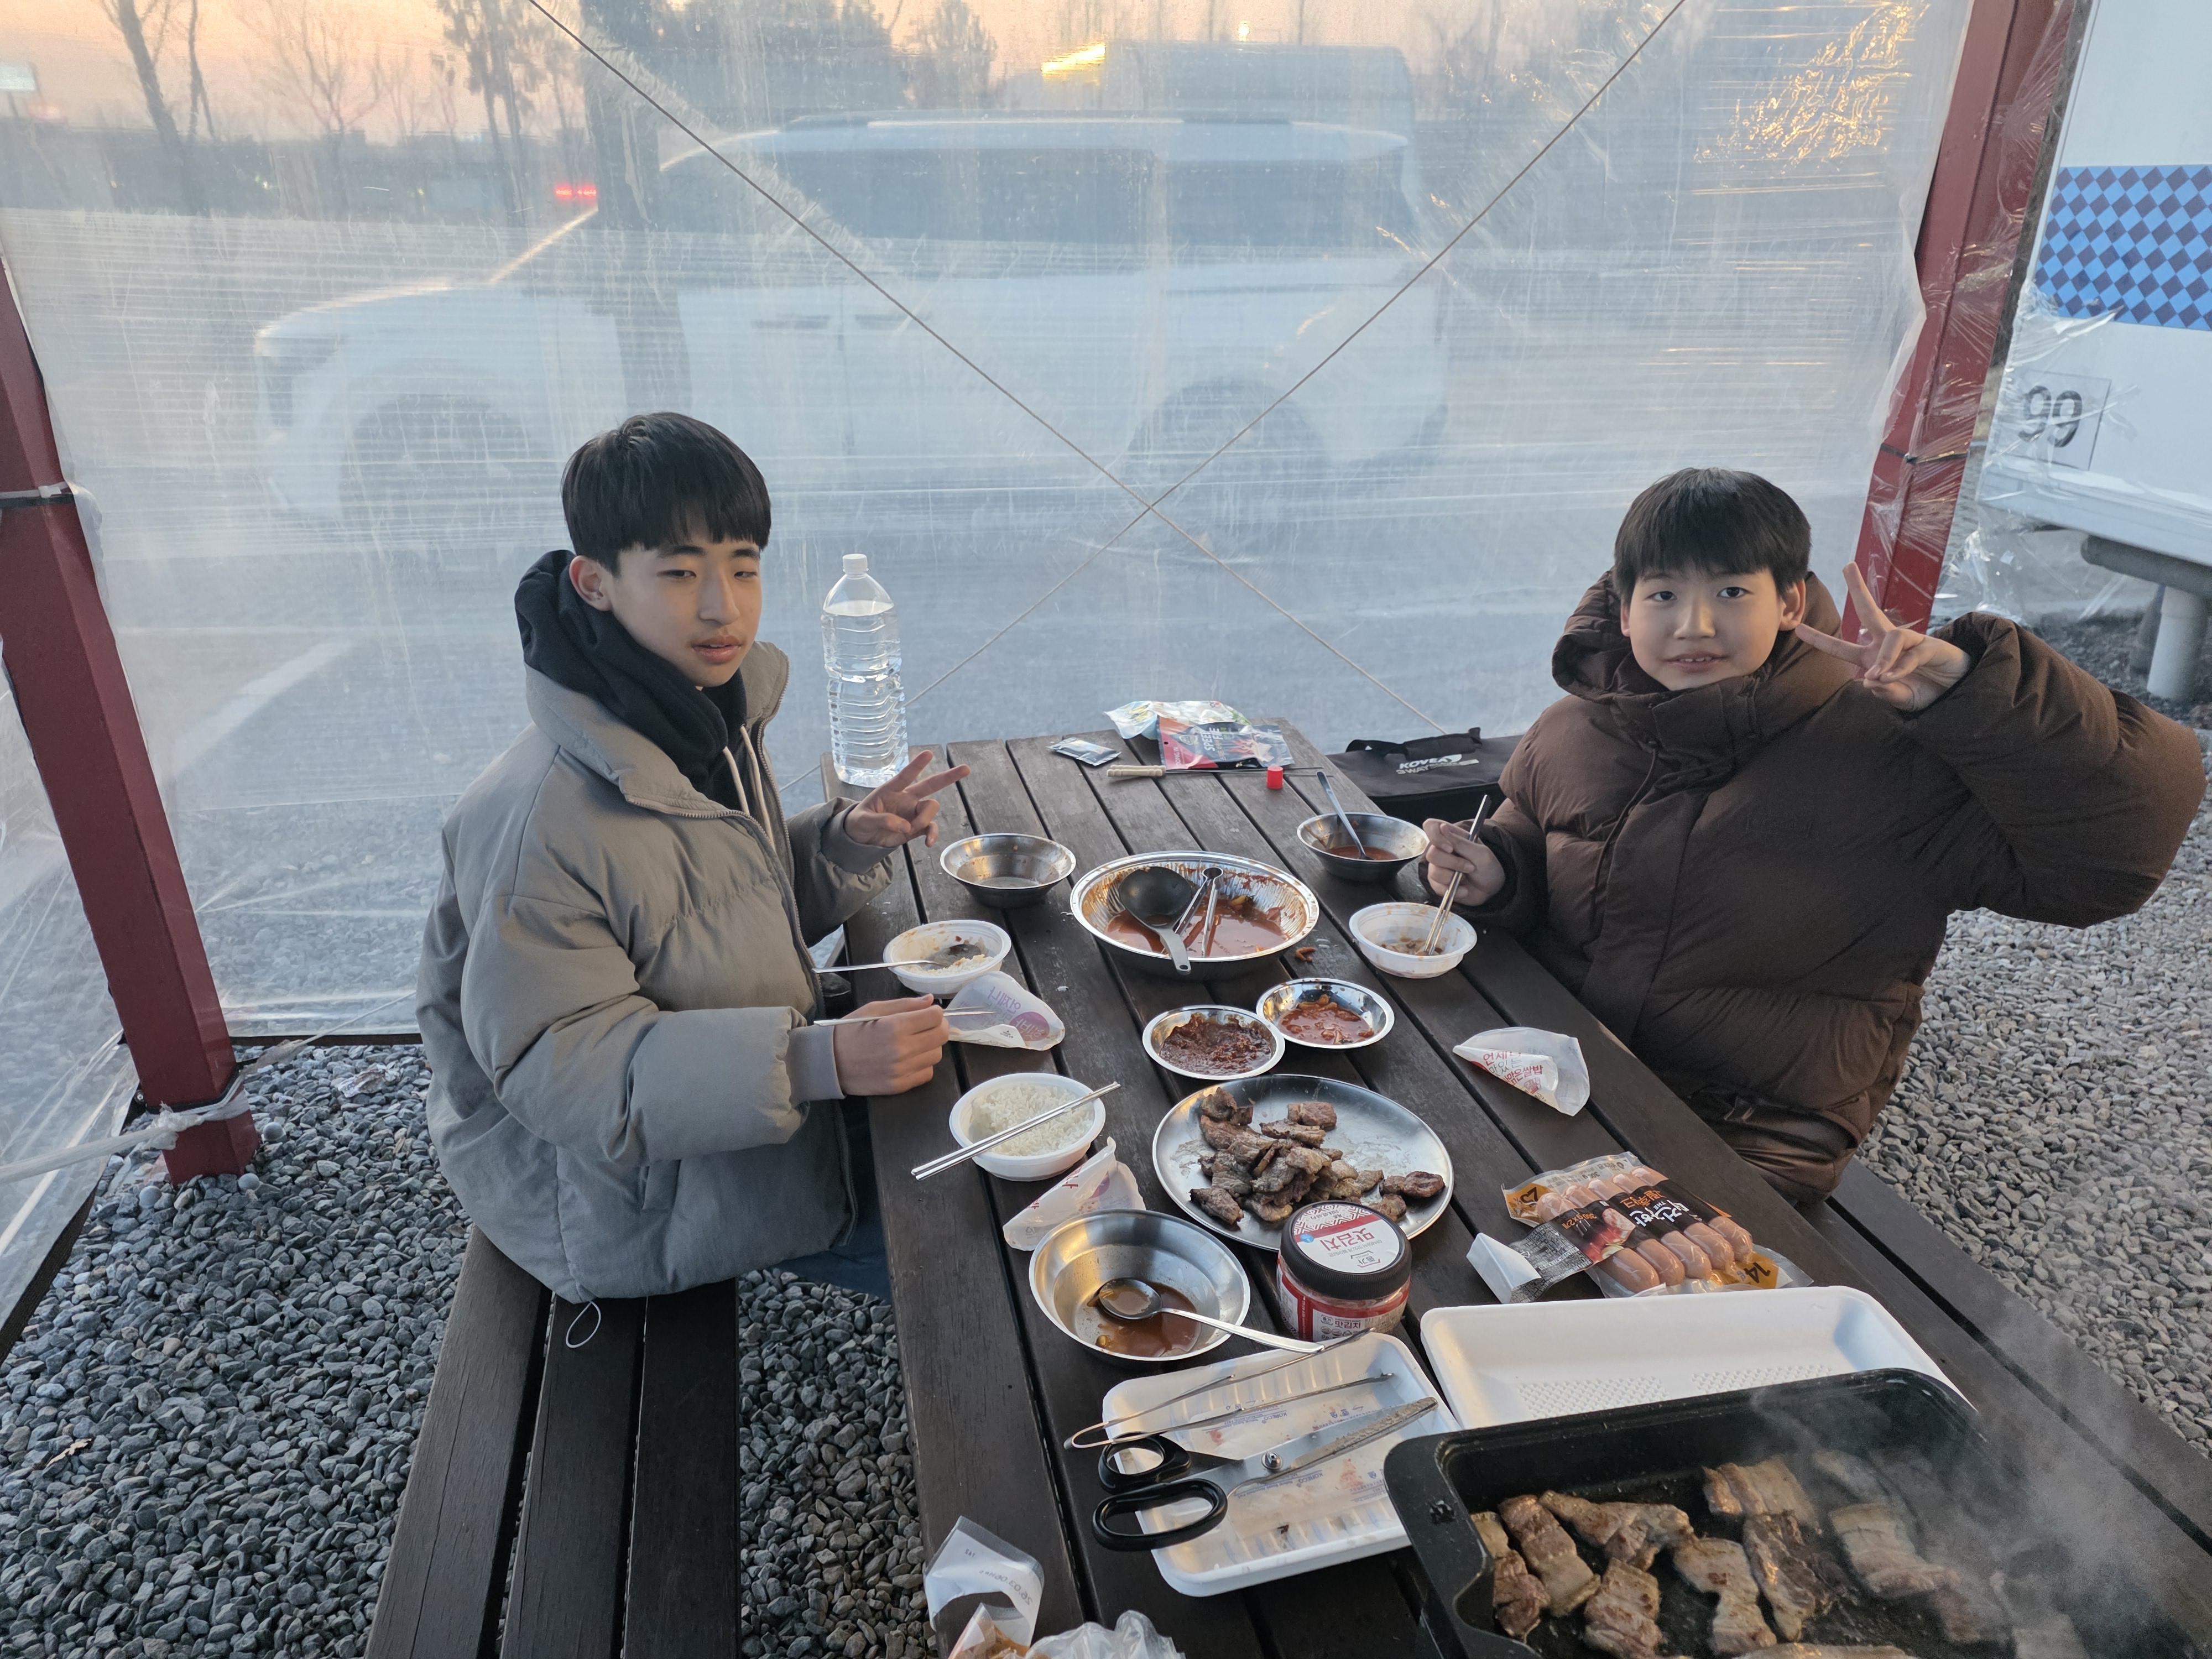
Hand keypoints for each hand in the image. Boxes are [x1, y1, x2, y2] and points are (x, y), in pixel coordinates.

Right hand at [830, 997, 948, 1094]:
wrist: (829, 1062)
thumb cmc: (850, 1031)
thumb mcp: (873, 1009)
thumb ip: (905, 1004)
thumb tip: (930, 1001)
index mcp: (895, 1027)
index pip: (935, 1017)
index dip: (935, 1012)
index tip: (927, 1013)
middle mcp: (902, 1050)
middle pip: (941, 1035)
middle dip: (938, 1026)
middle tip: (925, 1026)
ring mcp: (902, 1070)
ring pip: (937, 1055)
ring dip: (930, 1046)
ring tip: (915, 1042)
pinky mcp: (900, 1086)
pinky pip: (927, 1073)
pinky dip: (923, 1064)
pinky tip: (910, 1059)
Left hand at [845, 750, 972, 848]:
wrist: (861, 838)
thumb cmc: (859, 822)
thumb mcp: (863, 820)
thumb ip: (882, 820)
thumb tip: (905, 825)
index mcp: (891, 790)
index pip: (905, 775)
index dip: (916, 765)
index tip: (929, 753)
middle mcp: (906, 798)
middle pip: (930, 785)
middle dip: (948, 777)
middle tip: (966, 769)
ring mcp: (913, 812)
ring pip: (931, 809)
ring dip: (924, 819)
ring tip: (909, 830)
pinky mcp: (917, 827)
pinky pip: (931, 828)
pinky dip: (932, 835)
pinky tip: (928, 843)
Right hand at [1423, 818, 1504, 905]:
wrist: (1492, 889)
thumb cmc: (1488, 867)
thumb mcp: (1480, 853)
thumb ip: (1460, 842)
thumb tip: (1442, 827)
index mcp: (1451, 836)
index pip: (1431, 826)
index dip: (1436, 837)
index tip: (1450, 848)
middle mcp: (1441, 850)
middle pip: (1431, 854)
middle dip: (1452, 863)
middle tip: (1469, 867)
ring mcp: (1438, 867)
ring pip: (1433, 871)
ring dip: (1453, 878)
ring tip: (1465, 878)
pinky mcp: (1438, 883)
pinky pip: (1436, 887)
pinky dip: (1453, 890)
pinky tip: (1463, 890)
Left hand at [1795, 562, 1970, 710]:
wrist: (1955, 693)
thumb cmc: (1924, 692)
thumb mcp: (1899, 698)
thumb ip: (1885, 692)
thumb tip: (1870, 680)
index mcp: (1873, 657)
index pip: (1842, 648)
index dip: (1821, 639)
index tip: (1798, 629)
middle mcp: (1888, 644)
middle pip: (1870, 612)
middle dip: (1858, 588)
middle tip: (1847, 565)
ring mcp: (1910, 642)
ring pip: (1891, 637)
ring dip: (1883, 658)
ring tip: (1879, 676)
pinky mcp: (1930, 645)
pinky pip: (1911, 652)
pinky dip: (1900, 666)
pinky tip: (1892, 676)